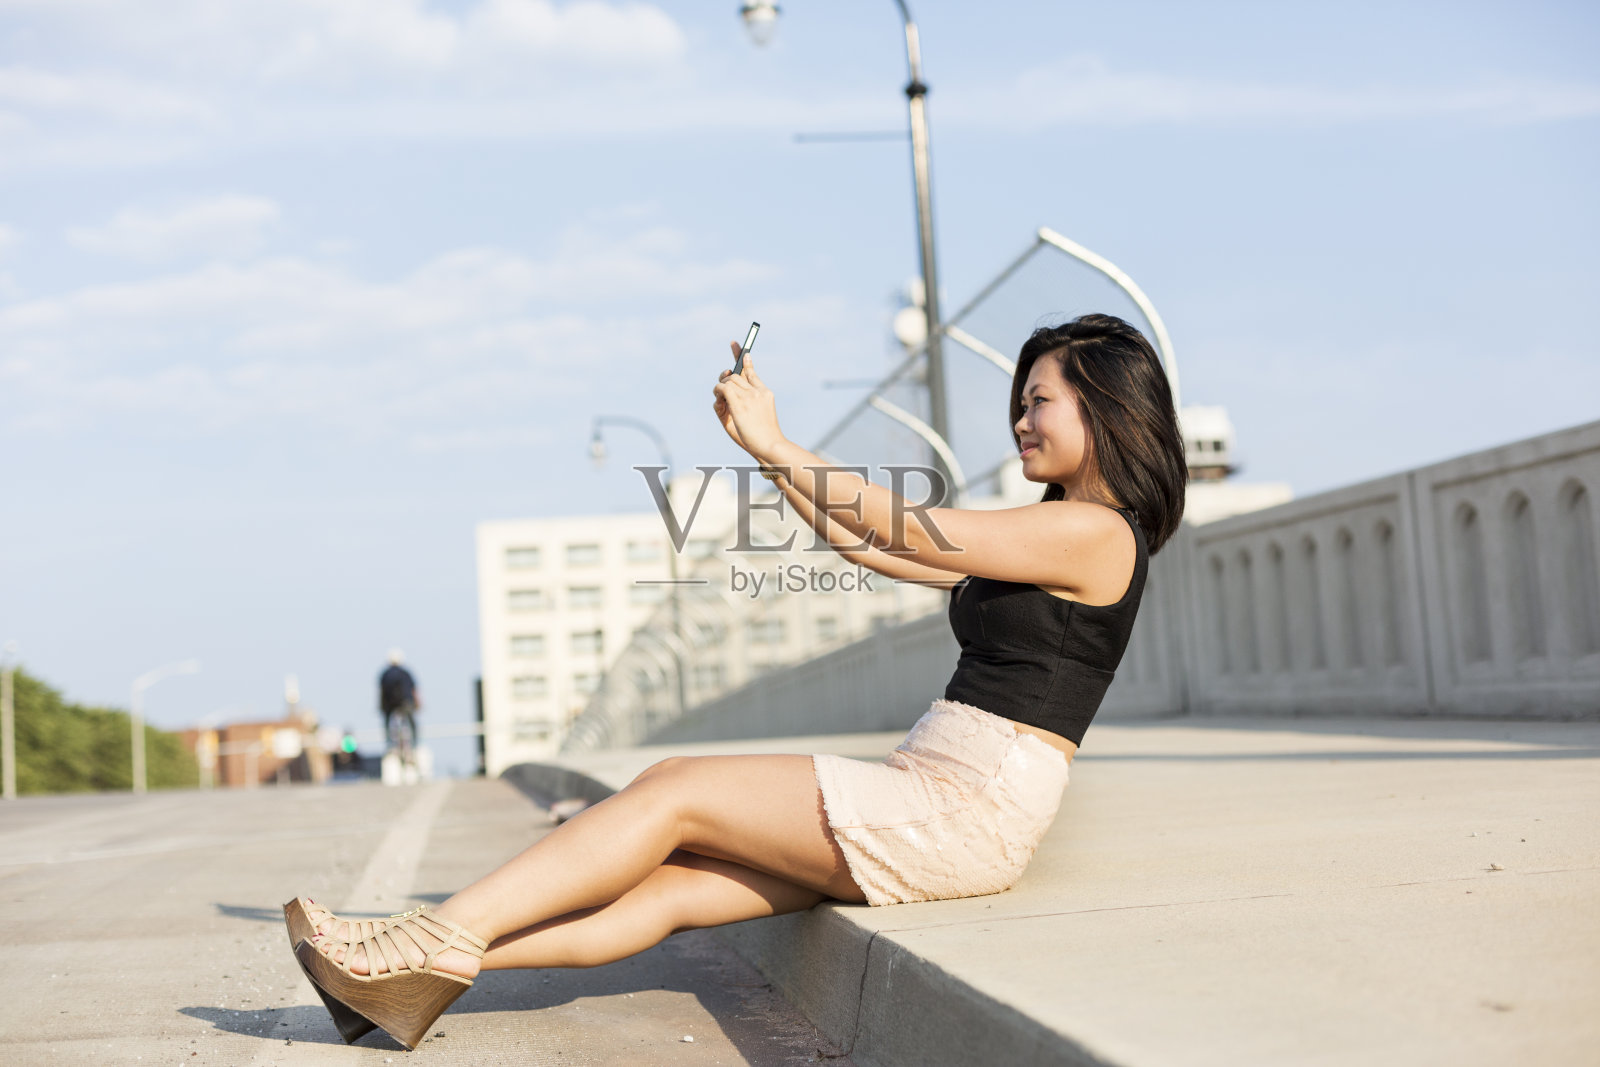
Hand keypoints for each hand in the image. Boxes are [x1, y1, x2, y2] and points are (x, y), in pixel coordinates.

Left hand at [712, 342, 784, 459]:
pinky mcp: (739, 404)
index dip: (742, 357)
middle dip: (725, 381)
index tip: (734, 344)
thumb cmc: (763, 435)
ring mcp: (750, 396)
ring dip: (720, 389)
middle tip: (721, 392)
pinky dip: (718, 392)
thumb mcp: (758, 415)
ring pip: (728, 381)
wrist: (771, 445)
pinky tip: (720, 400)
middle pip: (735, 376)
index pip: (750, 371)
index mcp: (765, 392)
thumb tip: (726, 396)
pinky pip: (723, 388)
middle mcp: (757, 391)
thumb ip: (746, 402)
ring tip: (721, 400)